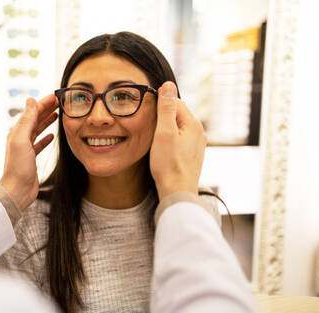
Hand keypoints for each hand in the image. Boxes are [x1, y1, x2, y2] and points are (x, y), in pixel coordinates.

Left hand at [0, 95, 58, 210]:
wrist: (17, 190)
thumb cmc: (19, 168)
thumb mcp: (22, 140)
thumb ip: (27, 120)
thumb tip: (30, 100)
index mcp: (17, 132)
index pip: (32, 112)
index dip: (43, 103)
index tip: (55, 96)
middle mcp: (20, 139)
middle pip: (35, 119)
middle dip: (46, 109)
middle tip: (59, 102)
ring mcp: (25, 149)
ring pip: (37, 130)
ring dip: (46, 121)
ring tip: (57, 114)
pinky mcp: (31, 158)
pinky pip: (39, 144)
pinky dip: (45, 138)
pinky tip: (52, 136)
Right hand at [149, 81, 206, 199]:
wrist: (177, 191)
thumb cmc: (169, 164)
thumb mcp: (164, 132)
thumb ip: (166, 108)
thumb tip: (168, 85)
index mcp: (194, 124)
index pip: (176, 103)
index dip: (160, 105)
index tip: (148, 113)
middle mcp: (199, 133)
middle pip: (177, 115)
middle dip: (163, 118)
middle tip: (150, 129)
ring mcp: (197, 145)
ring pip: (178, 129)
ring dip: (166, 131)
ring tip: (155, 141)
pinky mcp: (192, 155)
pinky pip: (180, 140)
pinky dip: (170, 141)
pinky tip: (162, 151)